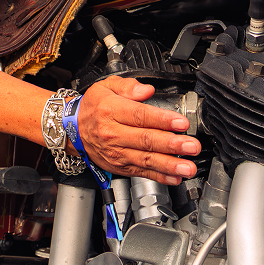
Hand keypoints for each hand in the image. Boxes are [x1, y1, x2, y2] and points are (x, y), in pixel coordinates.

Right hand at [76, 76, 199, 185]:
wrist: (72, 129)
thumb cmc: (93, 107)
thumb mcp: (106, 86)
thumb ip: (128, 86)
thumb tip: (146, 89)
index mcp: (111, 111)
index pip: (140, 116)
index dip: (162, 120)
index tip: (181, 123)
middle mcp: (113, 134)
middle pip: (145, 140)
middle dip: (171, 144)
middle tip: (191, 146)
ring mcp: (117, 153)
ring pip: (145, 160)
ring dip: (169, 165)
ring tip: (187, 167)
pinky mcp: (120, 166)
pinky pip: (141, 173)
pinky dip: (159, 177)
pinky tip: (174, 178)